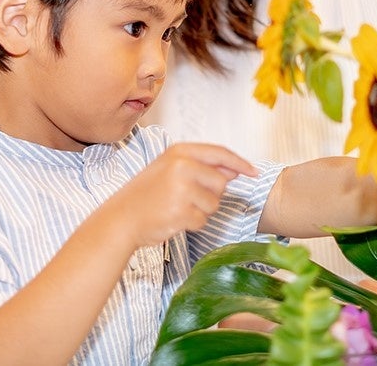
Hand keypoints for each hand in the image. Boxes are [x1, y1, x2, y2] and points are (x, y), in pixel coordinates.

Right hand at [111, 143, 256, 247]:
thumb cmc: (146, 195)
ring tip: (176, 208)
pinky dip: (191, 224)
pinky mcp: (181, 211)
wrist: (121, 218)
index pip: (220, 153)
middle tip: (186, 198)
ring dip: (200, 211)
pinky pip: (202, 221)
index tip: (255, 172)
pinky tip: (172, 219)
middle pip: (221, 183)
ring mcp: (182, 189)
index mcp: (179, 152)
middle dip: (211, 195)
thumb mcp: (169, 169)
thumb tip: (233, 171)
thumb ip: (200, 166)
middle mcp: (182, 166)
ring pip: (214, 204)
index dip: (240, 163)